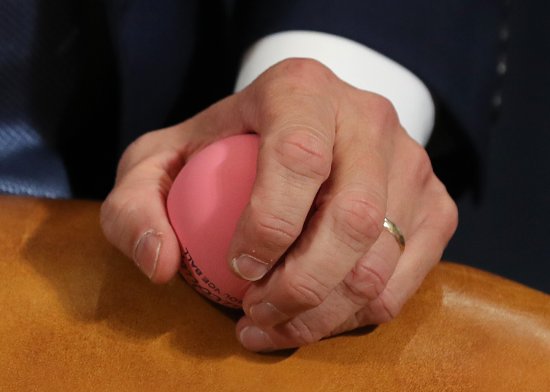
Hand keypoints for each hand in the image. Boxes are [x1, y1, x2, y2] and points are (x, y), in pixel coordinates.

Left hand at [100, 58, 457, 350]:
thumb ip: (135, 206)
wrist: (292, 133)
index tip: (238, 270)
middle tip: (255, 314)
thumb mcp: (157, 164)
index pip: (296, 157)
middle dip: (299, 289)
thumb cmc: (221, 149)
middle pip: (350, 218)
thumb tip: (160, 263)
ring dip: (323, 314)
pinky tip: (316, 317)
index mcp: (302, 89)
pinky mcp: (435, 204)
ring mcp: (411, 161)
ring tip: (275, 323)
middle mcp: (368, 116)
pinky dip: (357, 315)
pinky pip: (403, 279)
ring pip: (380, 260)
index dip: (267, 226)